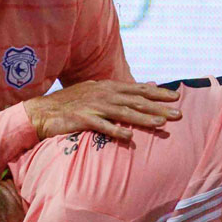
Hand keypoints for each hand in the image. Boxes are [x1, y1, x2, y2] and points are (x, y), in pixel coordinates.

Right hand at [24, 80, 181, 142]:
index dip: (158, 93)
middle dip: (159, 107)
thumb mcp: (98, 90)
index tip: (177, 97)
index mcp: (108, 87)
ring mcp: (93, 106)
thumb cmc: (72, 103)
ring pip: (124, 113)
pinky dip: (115, 131)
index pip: (139, 89)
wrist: (42, 111)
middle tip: (178, 114)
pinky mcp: (82, 119)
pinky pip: (102, 126)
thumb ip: (123, 89)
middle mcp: (104, 94)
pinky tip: (128, 136)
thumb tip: (148, 84)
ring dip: (143, 118)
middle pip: (136, 101)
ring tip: (161, 124)